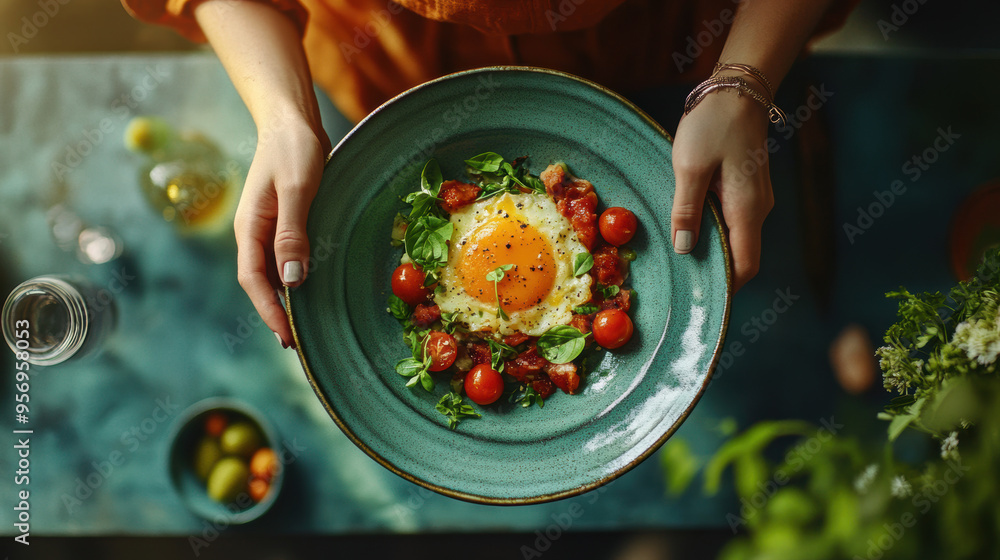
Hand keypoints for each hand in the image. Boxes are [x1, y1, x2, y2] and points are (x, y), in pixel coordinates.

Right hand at [234, 118, 329, 347]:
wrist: (292, 120)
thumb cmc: (293, 149)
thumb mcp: (296, 189)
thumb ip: (292, 233)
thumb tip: (292, 279)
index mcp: (250, 227)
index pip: (253, 280)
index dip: (269, 310)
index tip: (286, 336)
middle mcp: (255, 232)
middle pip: (261, 282)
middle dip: (276, 312)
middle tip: (297, 343)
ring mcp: (268, 228)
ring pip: (273, 272)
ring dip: (286, 298)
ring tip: (306, 325)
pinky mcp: (284, 222)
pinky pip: (285, 257)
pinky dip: (295, 277)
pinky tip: (311, 289)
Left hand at [670, 90, 773, 291]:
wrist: (738, 90)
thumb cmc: (713, 125)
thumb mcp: (690, 168)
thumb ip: (686, 210)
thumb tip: (685, 249)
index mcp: (746, 209)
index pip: (745, 265)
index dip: (726, 286)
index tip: (700, 297)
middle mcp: (757, 209)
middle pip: (742, 256)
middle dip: (716, 271)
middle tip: (682, 280)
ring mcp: (756, 199)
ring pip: (738, 239)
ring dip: (714, 250)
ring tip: (681, 255)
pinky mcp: (748, 189)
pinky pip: (734, 221)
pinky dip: (716, 232)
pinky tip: (691, 227)